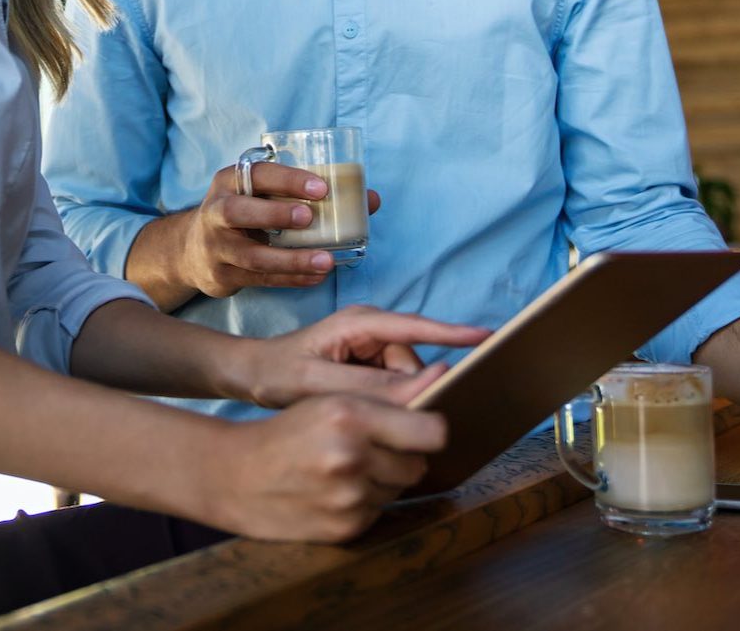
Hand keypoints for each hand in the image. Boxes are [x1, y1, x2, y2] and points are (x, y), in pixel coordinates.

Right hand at [174, 162, 381, 299]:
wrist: (192, 249)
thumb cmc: (244, 211)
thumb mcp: (265, 194)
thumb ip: (310, 193)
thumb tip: (370, 199)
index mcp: (231, 181)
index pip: (258, 175)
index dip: (288, 179)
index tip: (322, 187)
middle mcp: (217, 211)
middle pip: (238, 212)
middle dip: (274, 214)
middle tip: (310, 218)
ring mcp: (216, 247)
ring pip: (251, 256)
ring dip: (290, 259)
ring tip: (325, 261)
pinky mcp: (222, 275)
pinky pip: (259, 280)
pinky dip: (289, 280)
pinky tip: (315, 278)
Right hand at [204, 394, 446, 541]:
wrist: (237, 476)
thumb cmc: (288, 431)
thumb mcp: (329, 400)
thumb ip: (383, 399)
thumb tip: (441, 384)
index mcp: (349, 415)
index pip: (432, 431)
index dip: (430, 429)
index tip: (422, 428)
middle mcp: (352, 457)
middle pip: (419, 464)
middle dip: (403, 457)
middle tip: (373, 449)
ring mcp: (349, 497)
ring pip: (399, 489)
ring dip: (383, 481)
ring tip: (346, 470)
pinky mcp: (345, 528)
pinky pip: (379, 512)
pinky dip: (364, 503)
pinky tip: (335, 492)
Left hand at [229, 304, 491, 409]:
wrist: (252, 375)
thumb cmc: (278, 373)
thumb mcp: (318, 383)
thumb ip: (371, 386)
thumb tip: (423, 386)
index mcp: (360, 323)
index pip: (416, 327)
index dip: (453, 333)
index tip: (487, 338)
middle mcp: (372, 329)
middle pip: (414, 363)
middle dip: (407, 391)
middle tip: (373, 415)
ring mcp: (372, 346)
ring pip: (407, 379)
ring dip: (394, 399)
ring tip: (355, 412)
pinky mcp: (371, 364)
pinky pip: (395, 385)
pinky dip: (388, 401)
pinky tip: (366, 414)